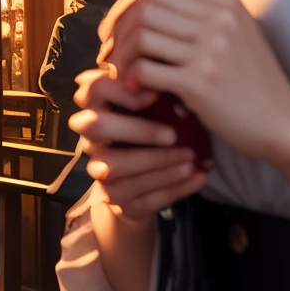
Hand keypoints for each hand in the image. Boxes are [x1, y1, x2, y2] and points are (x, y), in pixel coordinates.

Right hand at [69, 70, 210, 221]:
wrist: (141, 187)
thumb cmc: (152, 135)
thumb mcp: (154, 113)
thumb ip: (159, 98)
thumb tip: (180, 91)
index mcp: (97, 110)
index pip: (92, 89)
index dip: (119, 91)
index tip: (154, 95)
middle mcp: (91, 140)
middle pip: (96, 126)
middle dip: (136, 129)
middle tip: (172, 135)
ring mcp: (100, 172)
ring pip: (117, 167)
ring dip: (159, 163)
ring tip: (191, 161)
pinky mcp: (118, 202)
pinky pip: (142, 197)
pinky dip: (175, 188)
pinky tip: (198, 177)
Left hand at [98, 0, 289, 165]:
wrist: (285, 124)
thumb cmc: (256, 81)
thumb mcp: (241, 31)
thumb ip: (207, 7)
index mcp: (226, 3)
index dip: (134, 2)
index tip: (124, 24)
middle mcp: (219, 20)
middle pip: (147, 4)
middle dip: (121, 27)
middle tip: (112, 49)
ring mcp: (211, 50)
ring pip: (142, 34)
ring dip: (123, 55)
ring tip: (122, 71)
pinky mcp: (200, 82)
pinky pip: (147, 69)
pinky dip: (134, 79)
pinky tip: (138, 91)